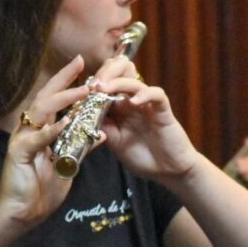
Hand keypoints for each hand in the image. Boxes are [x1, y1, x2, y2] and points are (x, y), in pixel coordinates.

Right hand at [0, 53, 92, 225]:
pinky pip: (36, 140)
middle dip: (63, 79)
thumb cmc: (42, 190)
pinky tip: (64, 122)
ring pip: (41, 112)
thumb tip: (101, 133)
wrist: (22, 214)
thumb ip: (81, 148)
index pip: (55, 99)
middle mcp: (29, 130)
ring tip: (83, 91)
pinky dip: (50, 131)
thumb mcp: (69, 165)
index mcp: (41, 130)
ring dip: (63, 100)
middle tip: (79, 63)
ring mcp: (22, 139)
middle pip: (46, 97)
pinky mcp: (18, 154)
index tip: (83, 65)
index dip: (67, 82)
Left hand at [93, 57, 201, 181]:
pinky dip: (145, 94)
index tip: (78, 92)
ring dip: (117, 83)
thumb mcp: (116, 143)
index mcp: (119, 109)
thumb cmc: (143, 158)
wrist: (168, 171)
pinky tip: (133, 102)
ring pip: (134, 82)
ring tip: (103, 88)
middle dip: (104, 76)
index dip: (92, 85)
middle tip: (91, 84)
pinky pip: (156, 94)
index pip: (106, 87)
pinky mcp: (163, 109)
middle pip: (119, 76)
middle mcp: (132, 102)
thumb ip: (103, 128)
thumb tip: (83, 116)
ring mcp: (148, 104)